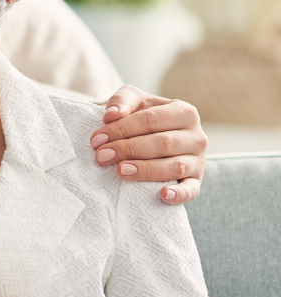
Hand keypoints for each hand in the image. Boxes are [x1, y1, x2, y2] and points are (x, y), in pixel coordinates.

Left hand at [91, 86, 206, 203]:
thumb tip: (111, 115)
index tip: (97, 140)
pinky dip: (179, 194)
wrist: (155, 136)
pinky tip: (162, 195)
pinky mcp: (197, 181)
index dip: (122, 129)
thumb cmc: (143, 117)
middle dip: (129, 149)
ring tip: (121, 171)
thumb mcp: (134, 101)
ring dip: (146, 170)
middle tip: (102, 156)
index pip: (150, 120)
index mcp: (184, 112)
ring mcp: (199, 161)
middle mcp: (196, 136)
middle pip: (162, 143)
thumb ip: (122, 101)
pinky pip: (191, 190)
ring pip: (175, 166)